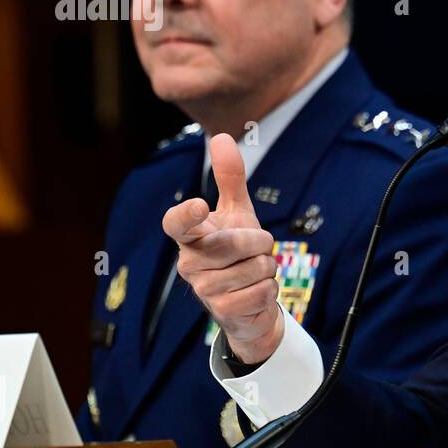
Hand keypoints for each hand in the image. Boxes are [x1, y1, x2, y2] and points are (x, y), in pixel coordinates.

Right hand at [161, 133, 282, 364]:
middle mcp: (190, 263)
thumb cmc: (239, 250)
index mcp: (190, 237)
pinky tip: (257, 291)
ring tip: (255, 271)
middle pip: (235, 243)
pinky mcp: (223, 311)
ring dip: (267, 267)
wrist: (249, 302)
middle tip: (257, 247)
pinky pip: (263, 290)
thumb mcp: (237, 212)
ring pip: (255, 267)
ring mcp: (204, 290)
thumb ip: (229, 177)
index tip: (199, 205)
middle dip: (260, 242)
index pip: (177, 225)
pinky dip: (270, 288)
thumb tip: (220, 136)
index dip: (186, 215)